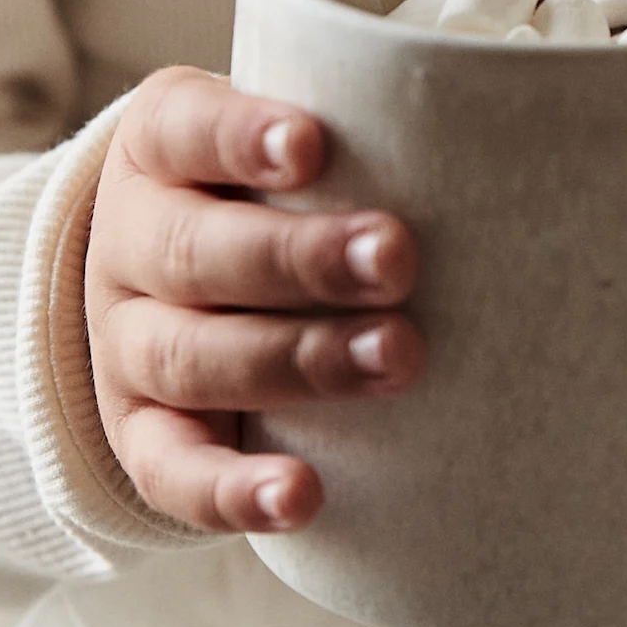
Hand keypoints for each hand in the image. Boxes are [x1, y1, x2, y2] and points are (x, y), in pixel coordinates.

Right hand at [85, 67, 423, 534]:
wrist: (169, 284)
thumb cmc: (270, 196)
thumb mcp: (284, 146)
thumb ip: (357, 138)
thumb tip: (502, 132)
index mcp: (159, 153)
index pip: (183, 130)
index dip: (242, 139)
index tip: (314, 145)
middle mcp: (130, 244)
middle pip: (195, 251)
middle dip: (301, 258)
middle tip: (399, 259)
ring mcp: (124, 345)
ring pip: (190, 357)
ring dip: (297, 362)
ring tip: (397, 358)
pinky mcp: (139, 433)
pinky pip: (169, 471)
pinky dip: (231, 489)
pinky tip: (299, 495)